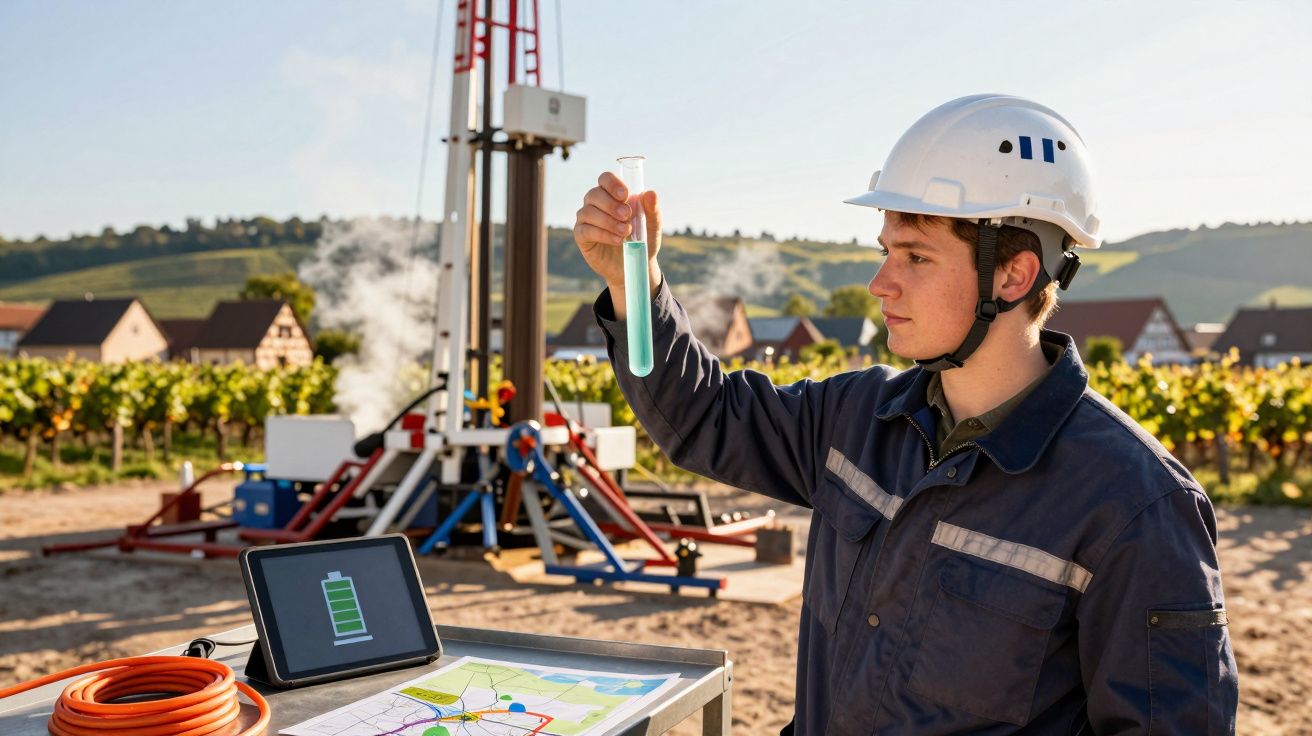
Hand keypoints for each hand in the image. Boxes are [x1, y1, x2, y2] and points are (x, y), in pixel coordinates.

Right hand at [573, 171, 662, 304]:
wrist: (636, 264)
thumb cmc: (643, 240)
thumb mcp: (652, 226)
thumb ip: (652, 210)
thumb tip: (650, 193)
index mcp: (612, 194)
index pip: (605, 178)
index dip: (612, 183)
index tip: (625, 195)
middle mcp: (596, 203)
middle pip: (594, 193)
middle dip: (611, 205)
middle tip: (627, 216)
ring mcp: (586, 218)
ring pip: (588, 212)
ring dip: (608, 221)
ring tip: (625, 232)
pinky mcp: (582, 236)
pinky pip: (585, 230)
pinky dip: (602, 234)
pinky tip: (617, 241)